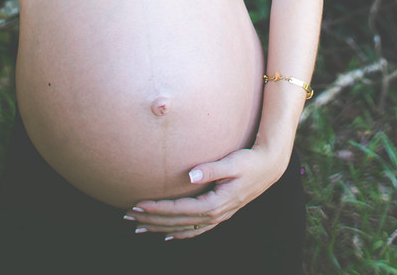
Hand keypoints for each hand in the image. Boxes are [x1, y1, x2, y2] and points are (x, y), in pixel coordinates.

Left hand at [125, 145, 287, 239]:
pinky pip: (194, 230)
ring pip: (182, 229)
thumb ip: (211, 169)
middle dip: (151, 219)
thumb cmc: (249, 162)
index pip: (179, 209)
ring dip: (159, 228)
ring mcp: (217, 217)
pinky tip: (166, 235)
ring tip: (138, 227)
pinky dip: (178, 234)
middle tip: (128, 215)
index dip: (157, 208)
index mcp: (214, 204)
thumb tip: (190, 175)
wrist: (268, 168)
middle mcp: (214, 215)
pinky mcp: (218, 215)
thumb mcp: (232, 163)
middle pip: (176, 222)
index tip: (137, 204)